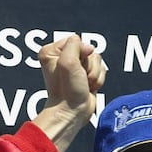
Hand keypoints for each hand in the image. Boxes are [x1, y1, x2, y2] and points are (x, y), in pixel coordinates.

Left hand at [33, 35, 106, 151]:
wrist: (72, 111)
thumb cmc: (67, 90)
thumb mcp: (67, 61)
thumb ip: (74, 44)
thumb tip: (88, 48)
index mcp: (51, 52)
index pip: (76, 40)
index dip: (81, 52)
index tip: (75, 67)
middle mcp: (62, 58)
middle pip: (88, 50)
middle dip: (89, 65)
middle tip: (80, 78)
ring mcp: (75, 67)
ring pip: (97, 59)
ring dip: (94, 73)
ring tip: (84, 84)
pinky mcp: (85, 75)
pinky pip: (101, 69)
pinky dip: (98, 79)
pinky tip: (88, 87)